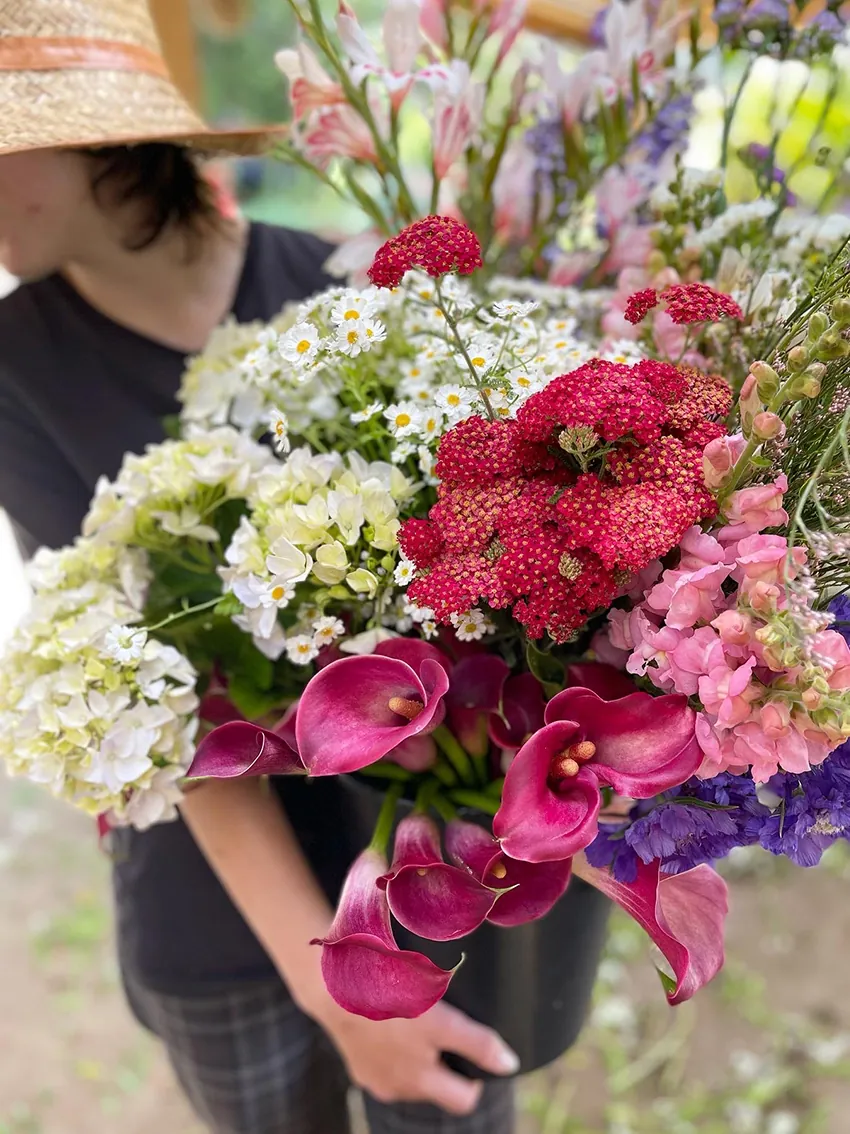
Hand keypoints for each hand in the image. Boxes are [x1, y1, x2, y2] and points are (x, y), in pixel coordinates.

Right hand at [317, 999, 519, 1114]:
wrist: (336, 991)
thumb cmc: (391, 1002)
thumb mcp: (442, 1022)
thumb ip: (477, 1044)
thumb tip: (509, 1065)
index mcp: (421, 1081)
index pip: (462, 1100)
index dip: (475, 1077)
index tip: (473, 1051)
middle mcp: (398, 1087)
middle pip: (435, 1086)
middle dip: (445, 1064)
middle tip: (446, 1031)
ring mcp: (373, 1075)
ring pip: (408, 1072)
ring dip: (416, 1053)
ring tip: (415, 1018)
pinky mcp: (355, 1059)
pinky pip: (383, 1057)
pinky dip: (391, 1044)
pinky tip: (389, 1018)